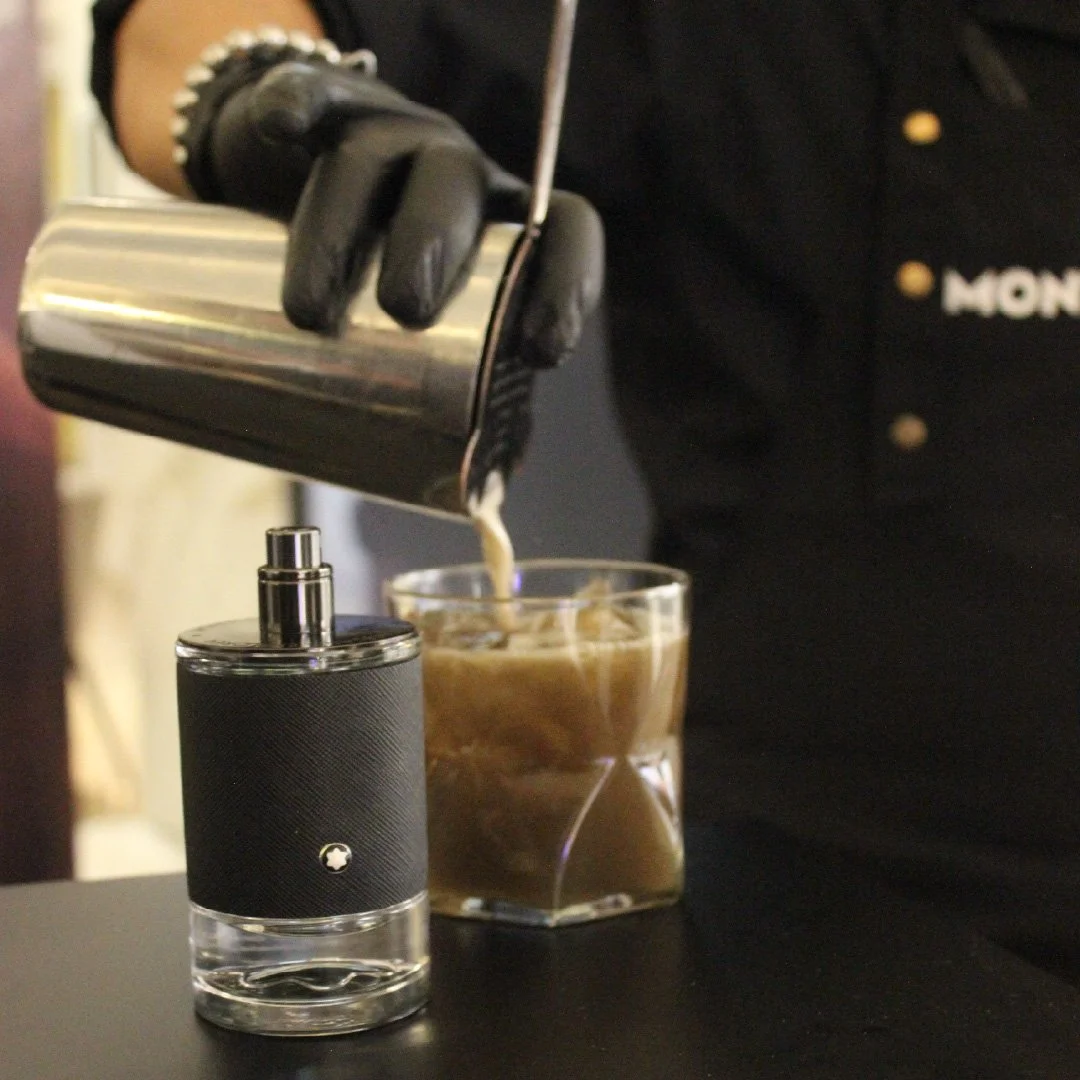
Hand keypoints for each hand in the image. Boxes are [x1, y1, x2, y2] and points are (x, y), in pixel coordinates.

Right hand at [191, 57, 603, 366]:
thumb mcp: (442, 323)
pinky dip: (295, 108)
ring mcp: (388, 135)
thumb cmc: (385, 280)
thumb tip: (499, 484)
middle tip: (409, 312)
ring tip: (313, 313)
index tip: (542, 353)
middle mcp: (457, 174)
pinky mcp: (321, 111)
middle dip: (436, 246)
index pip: (563, 231)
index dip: (567, 285)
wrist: (301, 189)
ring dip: (343, 230)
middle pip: (455, 191)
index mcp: (503, 225)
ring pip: (372, 162)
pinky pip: (309, 97)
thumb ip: (469, 381)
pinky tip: (282, 132)